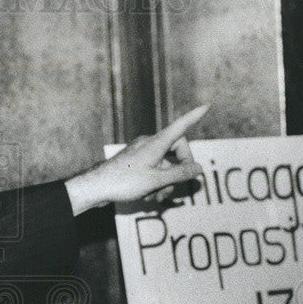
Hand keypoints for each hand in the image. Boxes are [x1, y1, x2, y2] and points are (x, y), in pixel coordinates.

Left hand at [64, 104, 209, 214]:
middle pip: (175, 151)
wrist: (95, 187)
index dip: (194, 117)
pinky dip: (154, 183)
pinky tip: (147, 197)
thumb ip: (180, 174)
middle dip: (179, 170)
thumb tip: (198, 168)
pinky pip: (152, 170)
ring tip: (156, 198)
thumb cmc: (123, 181)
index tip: (207, 106)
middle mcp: (149, 144)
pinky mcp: (134, 163)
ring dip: (165, 182)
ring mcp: (141, 153)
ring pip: (163, 164)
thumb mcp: (156, 180)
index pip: (180, 127)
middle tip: (176, 186)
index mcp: (156, 143)